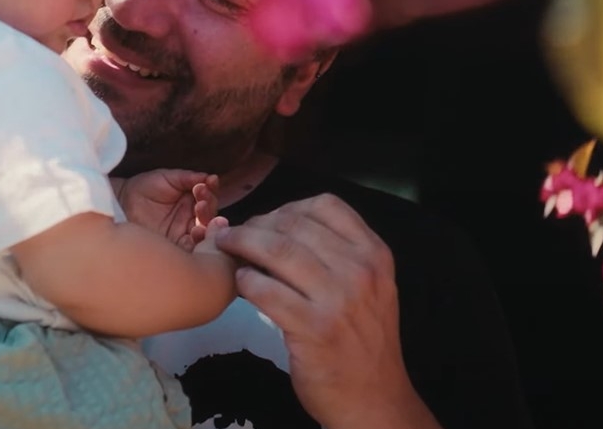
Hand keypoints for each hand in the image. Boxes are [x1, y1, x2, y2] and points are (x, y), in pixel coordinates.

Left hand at [114, 170, 217, 248]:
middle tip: (202, 199)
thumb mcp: (166, 178)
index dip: (210, 192)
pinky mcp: (174, 249)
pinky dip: (198, 240)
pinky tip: (196, 230)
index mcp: (190, 203)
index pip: (208, 199)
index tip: (209, 183)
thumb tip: (209, 176)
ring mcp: (182, 235)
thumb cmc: (141, 189)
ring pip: (205, 233)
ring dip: (207, 221)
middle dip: (209, 206)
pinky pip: (192, 248)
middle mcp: (189, 220)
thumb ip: (187, 178)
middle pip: (209, 217)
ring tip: (200, 210)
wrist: (119, 203)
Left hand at [214, 194, 438, 428]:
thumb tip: (284, 227)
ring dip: (243, 244)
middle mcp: (360, 270)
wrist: (374, 397)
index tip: (268, 220)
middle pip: (295, 224)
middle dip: (257, 224)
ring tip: (227, 248)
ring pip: (277, 251)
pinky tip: (242, 283)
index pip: (327, 205)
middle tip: (236, 234)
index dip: (288, 206)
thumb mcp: (371, 288)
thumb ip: (340, 256)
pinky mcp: (313, 328)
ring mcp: (338, 299)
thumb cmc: (364, 342)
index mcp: (375, 254)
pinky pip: (266, 290)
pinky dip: (246, 281)